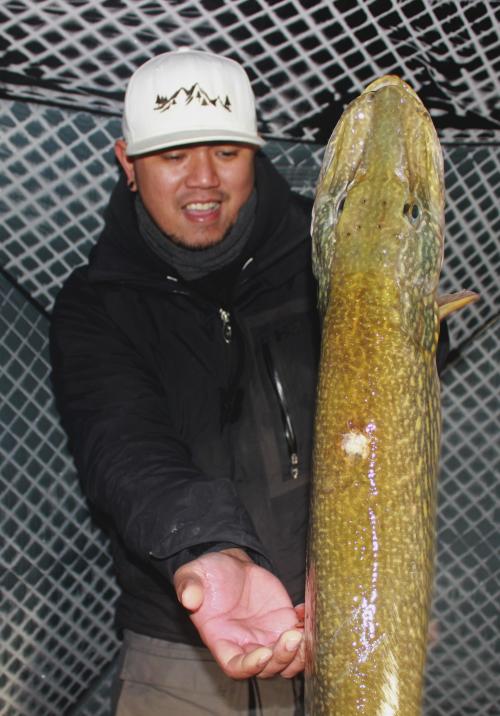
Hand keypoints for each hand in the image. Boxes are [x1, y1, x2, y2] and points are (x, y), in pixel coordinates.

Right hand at [173, 548, 303, 679]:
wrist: (230, 565)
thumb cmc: (208, 574)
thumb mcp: (192, 575)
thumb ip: (188, 587)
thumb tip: (189, 597)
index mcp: (221, 640)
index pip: (236, 667)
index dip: (251, 666)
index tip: (265, 652)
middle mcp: (246, 644)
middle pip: (268, 668)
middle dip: (283, 658)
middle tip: (292, 636)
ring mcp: (267, 636)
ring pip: (288, 661)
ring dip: (300, 653)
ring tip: (304, 631)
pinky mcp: (282, 622)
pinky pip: (300, 638)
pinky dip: (307, 629)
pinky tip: (304, 610)